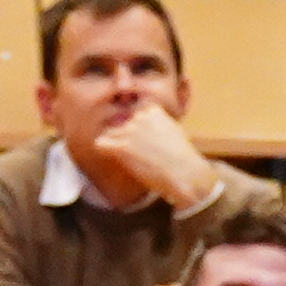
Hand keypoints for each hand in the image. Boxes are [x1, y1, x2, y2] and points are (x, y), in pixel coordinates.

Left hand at [104, 104, 221, 211]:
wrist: (185, 174)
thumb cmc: (183, 159)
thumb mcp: (174, 132)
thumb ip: (159, 125)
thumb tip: (149, 132)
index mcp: (154, 111)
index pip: (134, 112)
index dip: (136, 127)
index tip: (143, 139)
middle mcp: (140, 117)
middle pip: (121, 123)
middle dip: (125, 137)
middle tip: (138, 153)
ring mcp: (130, 131)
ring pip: (110, 133)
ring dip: (116, 145)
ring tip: (130, 159)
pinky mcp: (122, 147)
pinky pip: (101, 144)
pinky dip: (104, 151)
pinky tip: (115, 158)